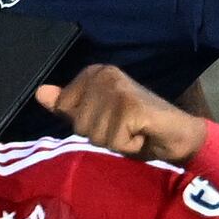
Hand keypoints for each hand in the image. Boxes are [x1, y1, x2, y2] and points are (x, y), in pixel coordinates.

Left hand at [35, 61, 209, 168]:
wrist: (179, 136)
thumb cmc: (136, 128)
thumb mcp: (96, 118)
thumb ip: (68, 106)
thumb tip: (39, 93)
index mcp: (93, 73)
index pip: (64, 107)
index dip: (86, 123)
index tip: (111, 120)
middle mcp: (104, 74)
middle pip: (78, 124)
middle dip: (101, 135)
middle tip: (125, 128)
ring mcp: (118, 89)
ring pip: (94, 135)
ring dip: (115, 142)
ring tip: (134, 132)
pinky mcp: (131, 107)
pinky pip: (114, 141)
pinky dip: (129, 146)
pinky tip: (142, 135)